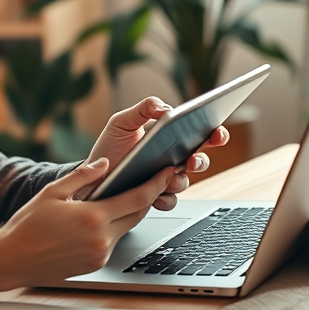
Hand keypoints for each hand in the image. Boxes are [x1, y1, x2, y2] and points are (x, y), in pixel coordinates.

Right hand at [0, 158, 174, 294]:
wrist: (12, 260)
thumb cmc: (27, 225)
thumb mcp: (52, 192)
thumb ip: (82, 176)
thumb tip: (105, 163)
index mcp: (93, 217)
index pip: (137, 198)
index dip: (156, 183)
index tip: (167, 172)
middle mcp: (101, 238)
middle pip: (138, 214)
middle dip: (149, 196)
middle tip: (157, 179)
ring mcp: (100, 254)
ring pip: (126, 228)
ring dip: (129, 212)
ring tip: (126, 195)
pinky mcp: (96, 265)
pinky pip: (113, 242)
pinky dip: (113, 228)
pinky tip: (102, 218)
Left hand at [83, 97, 229, 209]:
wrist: (91, 174)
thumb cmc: (110, 146)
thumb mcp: (123, 122)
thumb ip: (144, 108)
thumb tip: (167, 108)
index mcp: (171, 138)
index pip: (200, 134)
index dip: (215, 133)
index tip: (217, 132)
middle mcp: (173, 160)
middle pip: (200, 160)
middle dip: (202, 160)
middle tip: (192, 159)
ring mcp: (166, 180)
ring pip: (185, 182)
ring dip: (180, 179)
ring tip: (169, 175)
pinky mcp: (156, 198)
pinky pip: (169, 201)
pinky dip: (164, 198)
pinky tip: (156, 195)